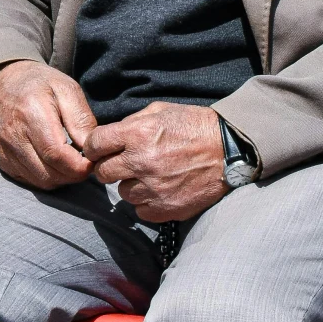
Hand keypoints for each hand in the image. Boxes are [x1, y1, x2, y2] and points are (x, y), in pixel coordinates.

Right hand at [0, 60, 96, 190]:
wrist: (3, 84)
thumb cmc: (40, 84)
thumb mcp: (67, 89)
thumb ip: (81, 119)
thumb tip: (91, 149)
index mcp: (30, 113)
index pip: (56, 154)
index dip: (80, 164)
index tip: (93, 159)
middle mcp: (14, 135)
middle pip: (50, 173)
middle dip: (74, 174)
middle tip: (86, 161)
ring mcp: (6, 151)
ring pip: (41, 181)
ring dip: (62, 177)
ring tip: (71, 160)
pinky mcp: (3, 161)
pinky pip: (30, 181)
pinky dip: (47, 177)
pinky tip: (55, 162)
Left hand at [83, 102, 225, 223]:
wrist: (229, 150)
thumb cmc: (194, 126)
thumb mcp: (160, 111)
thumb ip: (130, 123)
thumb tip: (108, 138)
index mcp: (138, 134)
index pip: (94, 145)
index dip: (94, 147)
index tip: (100, 150)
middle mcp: (141, 162)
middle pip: (102, 173)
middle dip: (110, 167)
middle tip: (125, 163)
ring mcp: (153, 189)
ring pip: (122, 193)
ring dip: (131, 185)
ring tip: (149, 175)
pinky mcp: (165, 209)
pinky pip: (140, 210)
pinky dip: (146, 201)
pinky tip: (159, 189)